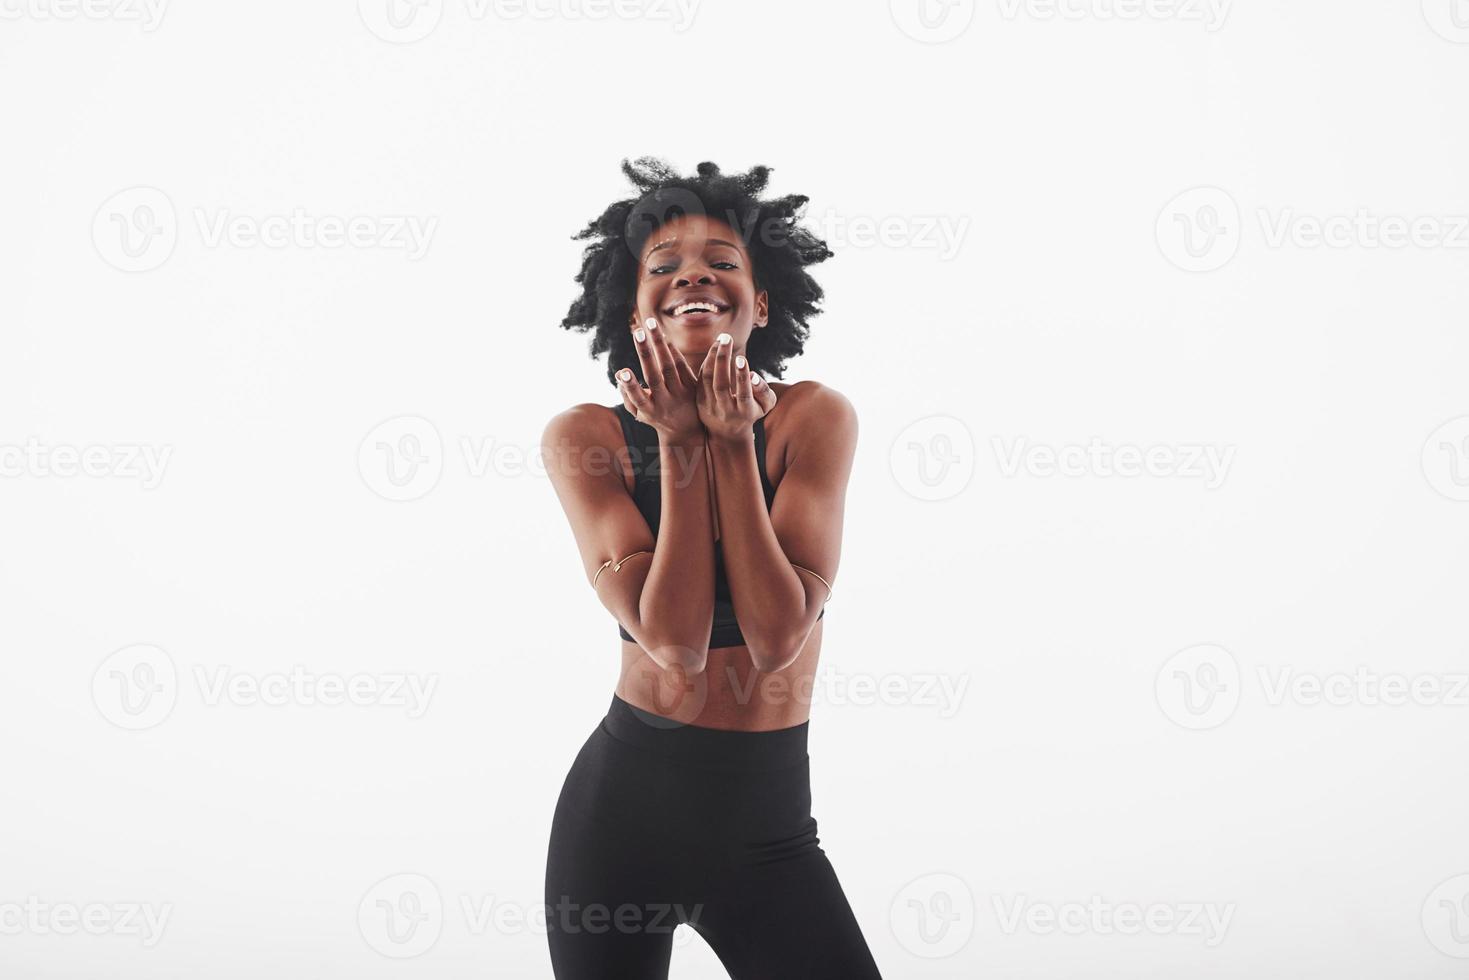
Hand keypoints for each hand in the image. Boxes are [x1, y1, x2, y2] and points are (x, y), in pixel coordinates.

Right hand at [618, 317, 703, 441]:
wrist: (689, 431)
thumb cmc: (656, 417)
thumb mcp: (640, 413)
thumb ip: (628, 396)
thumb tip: (620, 374)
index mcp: (649, 411)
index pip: (639, 398)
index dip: (630, 386)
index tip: (623, 372)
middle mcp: (665, 402)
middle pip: (655, 376)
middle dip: (645, 354)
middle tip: (637, 333)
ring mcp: (680, 394)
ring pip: (669, 366)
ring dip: (659, 344)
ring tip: (650, 324)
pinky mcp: (692, 387)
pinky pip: (681, 364)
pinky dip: (672, 349)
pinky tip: (662, 335)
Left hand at [696, 333, 776, 443]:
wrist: (727, 432)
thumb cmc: (751, 412)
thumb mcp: (765, 406)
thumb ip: (764, 391)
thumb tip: (753, 375)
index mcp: (744, 412)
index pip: (743, 394)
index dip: (741, 376)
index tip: (741, 358)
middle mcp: (725, 410)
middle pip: (721, 385)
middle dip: (723, 360)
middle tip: (727, 338)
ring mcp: (710, 407)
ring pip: (707, 380)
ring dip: (713, 357)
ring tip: (722, 339)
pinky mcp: (699, 401)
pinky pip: (701, 379)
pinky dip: (707, 362)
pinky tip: (715, 348)